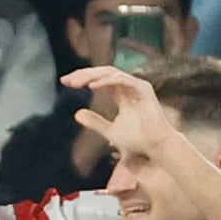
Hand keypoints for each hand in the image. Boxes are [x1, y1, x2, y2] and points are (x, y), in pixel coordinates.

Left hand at [63, 66, 181, 162]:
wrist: (155, 147)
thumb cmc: (137, 140)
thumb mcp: (110, 131)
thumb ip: (95, 122)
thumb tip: (76, 114)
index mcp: (121, 94)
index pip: (99, 79)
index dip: (82, 78)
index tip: (65, 83)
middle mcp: (129, 86)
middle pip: (103, 73)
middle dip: (83, 74)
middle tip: (66, 80)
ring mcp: (137, 86)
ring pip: (111, 73)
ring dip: (92, 76)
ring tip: (76, 83)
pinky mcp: (144, 89)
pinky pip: (122, 80)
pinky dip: (106, 81)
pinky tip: (92, 86)